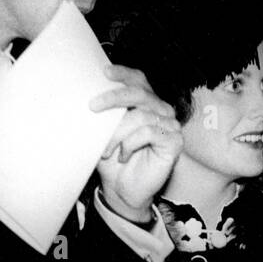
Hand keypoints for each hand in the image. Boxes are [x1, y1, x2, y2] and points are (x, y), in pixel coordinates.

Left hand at [92, 64, 183, 219]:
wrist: (121, 189)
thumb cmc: (113, 160)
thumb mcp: (103, 132)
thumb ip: (103, 113)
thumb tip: (88, 95)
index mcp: (146, 103)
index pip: (139, 80)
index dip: (124, 73)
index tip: (104, 72)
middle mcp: (161, 110)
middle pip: (140, 93)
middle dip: (114, 97)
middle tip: (92, 106)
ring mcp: (170, 126)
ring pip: (140, 116)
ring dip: (117, 134)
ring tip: (106, 150)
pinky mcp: (174, 142)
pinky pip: (149, 133)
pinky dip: (130, 144)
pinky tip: (124, 156)